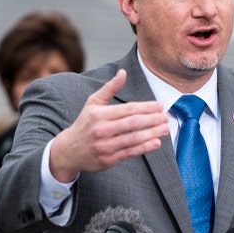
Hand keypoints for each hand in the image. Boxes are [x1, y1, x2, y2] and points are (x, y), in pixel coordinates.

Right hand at [49, 69, 169, 181]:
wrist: (68, 151)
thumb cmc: (85, 124)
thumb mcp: (93, 103)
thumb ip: (109, 88)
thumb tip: (123, 72)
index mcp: (99, 114)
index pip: (128, 109)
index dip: (146, 108)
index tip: (160, 106)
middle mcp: (101, 130)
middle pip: (133, 123)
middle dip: (152, 120)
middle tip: (165, 117)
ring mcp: (105, 146)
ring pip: (133, 138)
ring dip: (152, 133)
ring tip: (165, 129)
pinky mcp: (108, 160)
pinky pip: (130, 153)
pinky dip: (145, 148)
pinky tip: (156, 142)